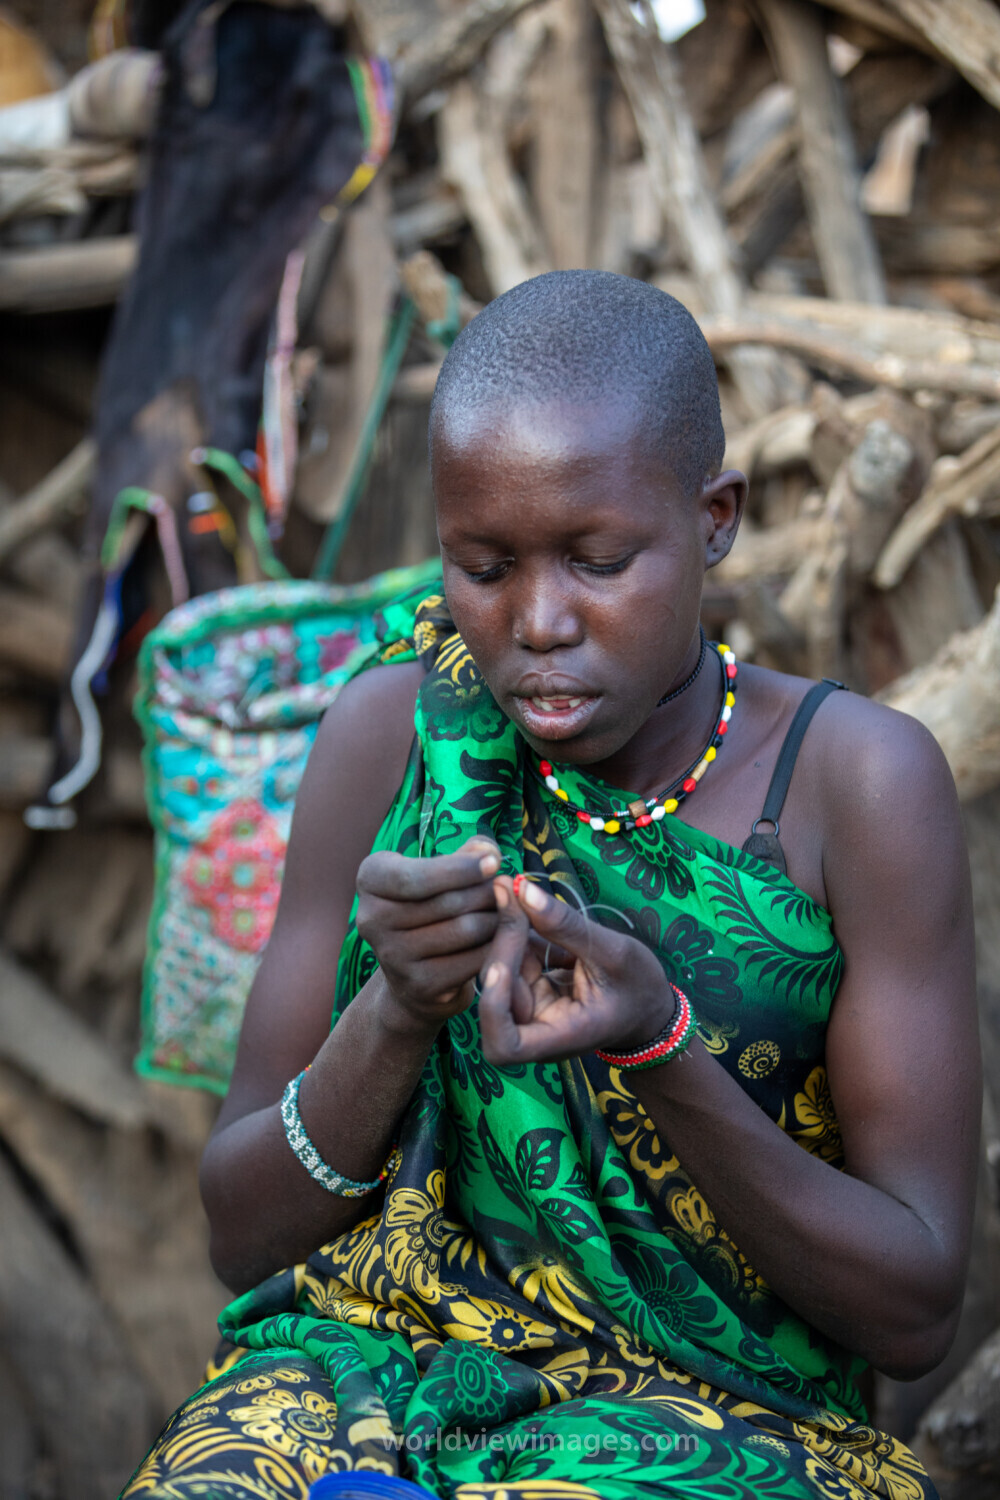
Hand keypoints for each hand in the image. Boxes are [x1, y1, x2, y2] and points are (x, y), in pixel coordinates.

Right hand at [355, 837, 501, 1034]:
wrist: (415, 971)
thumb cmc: (433, 904)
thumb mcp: (441, 870)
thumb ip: (467, 853)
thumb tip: (488, 852)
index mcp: (372, 879)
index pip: (414, 876)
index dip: (459, 869)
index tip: (494, 861)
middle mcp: (371, 918)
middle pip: (447, 902)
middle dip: (488, 892)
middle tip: (509, 888)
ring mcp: (392, 956)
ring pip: (464, 929)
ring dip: (497, 918)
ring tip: (509, 909)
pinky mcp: (418, 984)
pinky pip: (472, 960)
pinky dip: (496, 946)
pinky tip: (504, 937)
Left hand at [478, 876, 676, 1065]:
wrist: (650, 1003)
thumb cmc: (640, 985)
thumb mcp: (613, 951)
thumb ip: (565, 925)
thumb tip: (521, 888)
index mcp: (561, 1036)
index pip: (505, 1046)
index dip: (493, 1008)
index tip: (501, 966)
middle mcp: (538, 1029)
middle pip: (496, 997)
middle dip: (502, 945)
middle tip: (512, 894)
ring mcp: (532, 1010)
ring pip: (499, 972)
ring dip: (506, 933)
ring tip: (517, 893)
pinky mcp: (531, 989)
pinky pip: (512, 960)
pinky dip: (517, 933)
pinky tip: (527, 907)